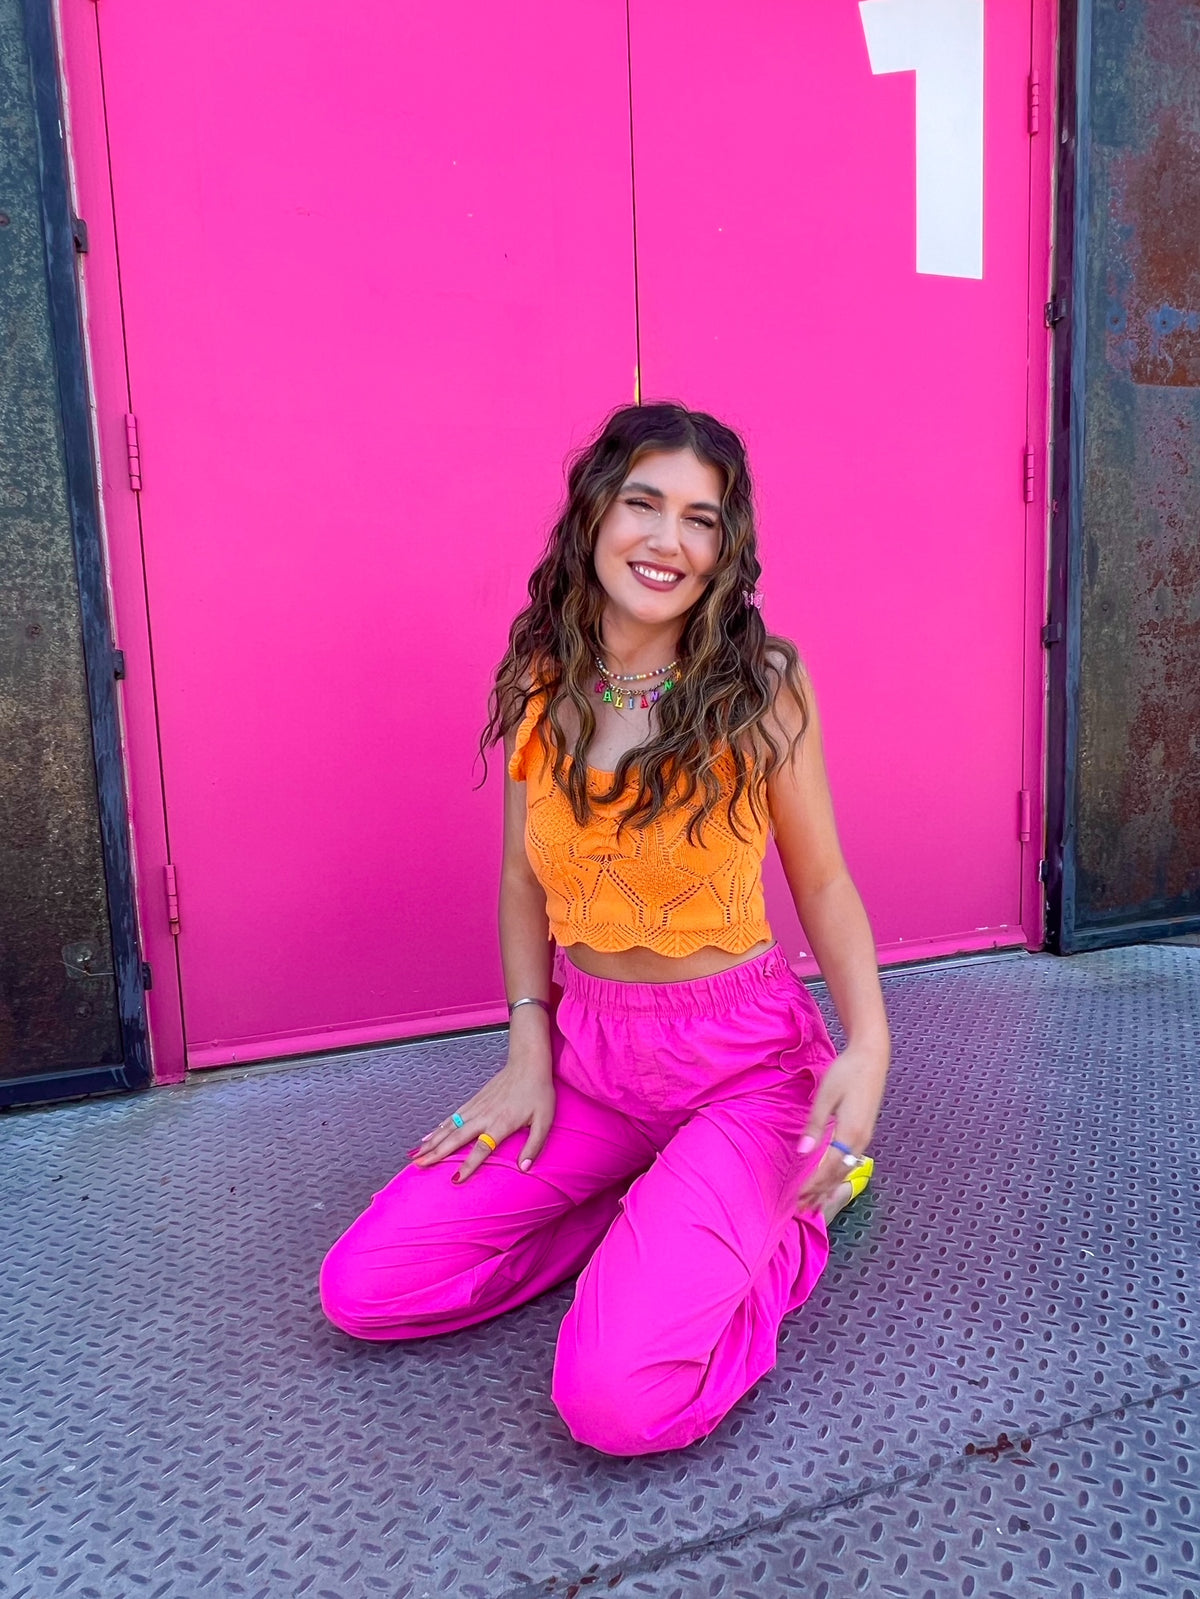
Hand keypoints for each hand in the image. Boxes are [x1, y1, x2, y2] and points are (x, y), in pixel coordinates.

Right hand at [410, 1026, 555, 1182]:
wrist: (528, 1064)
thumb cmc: (538, 1092)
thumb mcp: (544, 1121)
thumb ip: (534, 1145)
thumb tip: (524, 1168)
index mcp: (501, 1124)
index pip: (480, 1149)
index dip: (468, 1165)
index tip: (455, 1179)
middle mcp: (484, 1116)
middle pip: (455, 1138)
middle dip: (436, 1153)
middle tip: (418, 1165)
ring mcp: (476, 1107)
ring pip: (449, 1127)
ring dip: (432, 1142)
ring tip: (416, 1155)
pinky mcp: (474, 1101)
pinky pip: (452, 1117)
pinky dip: (438, 1128)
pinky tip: (429, 1136)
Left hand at [795, 1043, 887, 1212]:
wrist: (871, 1058)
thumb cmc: (845, 1073)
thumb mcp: (825, 1097)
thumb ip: (815, 1126)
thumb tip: (803, 1152)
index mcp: (850, 1132)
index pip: (827, 1167)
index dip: (813, 1184)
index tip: (798, 1197)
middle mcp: (860, 1139)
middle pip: (837, 1173)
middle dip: (820, 1191)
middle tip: (803, 1207)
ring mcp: (865, 1137)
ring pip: (846, 1169)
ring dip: (829, 1187)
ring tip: (816, 1202)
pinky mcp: (865, 1131)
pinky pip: (851, 1161)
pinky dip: (839, 1175)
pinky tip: (833, 1180)